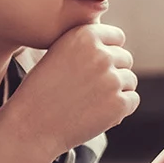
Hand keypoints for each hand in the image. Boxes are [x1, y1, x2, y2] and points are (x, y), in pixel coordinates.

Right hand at [0, 23, 138, 158]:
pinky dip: (121, 109)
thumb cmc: (41, 91)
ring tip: (90, 102)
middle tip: (91, 89)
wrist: (30, 126)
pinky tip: (98, 113)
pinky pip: (132, 100)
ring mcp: (112, 79)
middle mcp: (101, 54)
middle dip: (113, 72)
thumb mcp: (58, 54)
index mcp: (84, 36)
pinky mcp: (119, 103)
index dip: (109, 51)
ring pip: (130, 80)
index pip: (117, 37)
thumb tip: (116, 45)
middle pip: (126, 59)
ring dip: (117, 91)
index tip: (97, 66)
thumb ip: (87, 45)